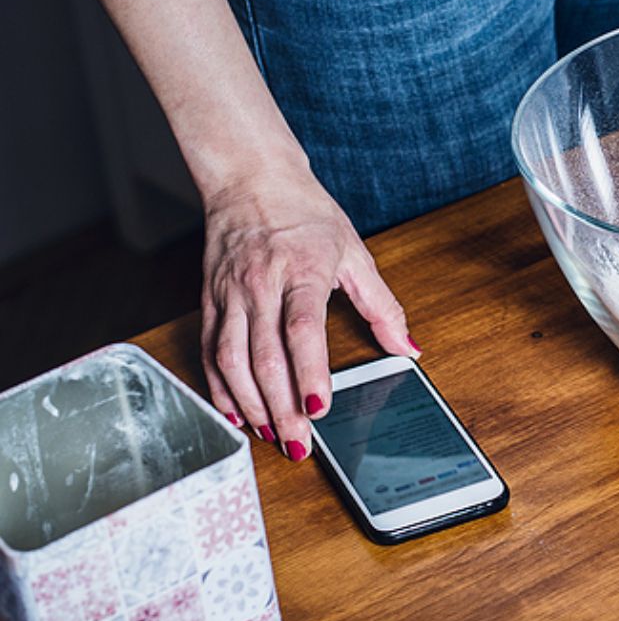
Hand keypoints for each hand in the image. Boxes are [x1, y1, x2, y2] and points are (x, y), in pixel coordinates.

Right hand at [199, 169, 419, 459]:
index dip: (309, 372)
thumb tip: (408, 347)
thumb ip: (383, 305)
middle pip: (265, 355)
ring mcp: (231, 293)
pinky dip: (219, 386)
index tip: (319, 407)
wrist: (250, 177)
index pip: (302, 328)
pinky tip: (235, 412)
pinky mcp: (209, 299)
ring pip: (231, 358)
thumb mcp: (354, 252)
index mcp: (301, 270)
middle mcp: (261, 284)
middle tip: (298, 443)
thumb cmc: (305, 213)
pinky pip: (209, 350)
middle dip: (281, 406)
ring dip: (250, 403)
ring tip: (272, 434)